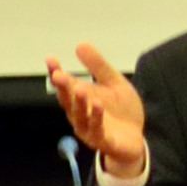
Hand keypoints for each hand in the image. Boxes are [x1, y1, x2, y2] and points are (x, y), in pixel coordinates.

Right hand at [45, 43, 147, 178]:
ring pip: (80, 116)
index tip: (50, 60)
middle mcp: (80, 115)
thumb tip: (80, 44)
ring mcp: (90, 130)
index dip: (56, 73)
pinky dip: (96, 118)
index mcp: (81, 99)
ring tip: (79, 88)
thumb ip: (98, 66)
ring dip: (79, 103)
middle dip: (62, 89)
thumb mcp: (114, 83)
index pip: (65, 85)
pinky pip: (97, 130)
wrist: (137, 138)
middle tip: (58, 75)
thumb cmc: (121, 111)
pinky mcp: (103, 141)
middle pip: (68, 101)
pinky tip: (98, 105)